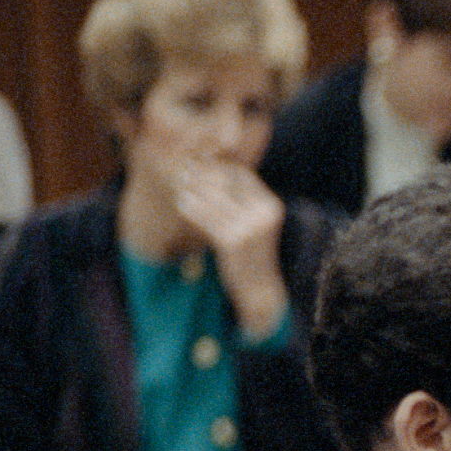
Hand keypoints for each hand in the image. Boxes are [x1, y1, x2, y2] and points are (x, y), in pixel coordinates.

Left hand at [174, 160, 286, 335]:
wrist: (259, 288)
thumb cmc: (253, 253)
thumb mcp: (255, 222)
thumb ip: (243, 200)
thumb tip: (215, 172)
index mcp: (271, 205)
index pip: (241, 174)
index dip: (219, 166)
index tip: (199, 162)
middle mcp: (263, 213)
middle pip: (226, 183)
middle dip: (202, 174)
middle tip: (182, 168)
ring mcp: (249, 227)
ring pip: (213, 198)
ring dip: (193, 188)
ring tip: (179, 183)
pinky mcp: (233, 241)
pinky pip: (205, 218)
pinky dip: (191, 208)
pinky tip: (180, 203)